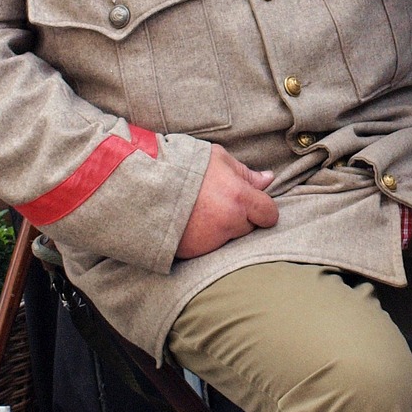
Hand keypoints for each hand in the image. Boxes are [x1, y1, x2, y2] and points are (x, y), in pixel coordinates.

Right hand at [176, 144, 277, 258]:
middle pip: (248, 228)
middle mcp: (228, 223)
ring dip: (220, 229)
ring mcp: (210, 241)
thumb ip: (245, 173)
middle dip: (239, 218)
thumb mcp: (217, 158)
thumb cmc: (182, 166)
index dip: (264, 209)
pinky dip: (202, 239)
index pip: (269, 214)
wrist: (142, 185)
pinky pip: (207, 248)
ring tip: (200, 211)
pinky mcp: (193, 253)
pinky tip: (189, 223)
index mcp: (239, 198)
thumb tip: (268, 180)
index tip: (255, 205)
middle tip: (218, 203)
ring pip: (228, 239)